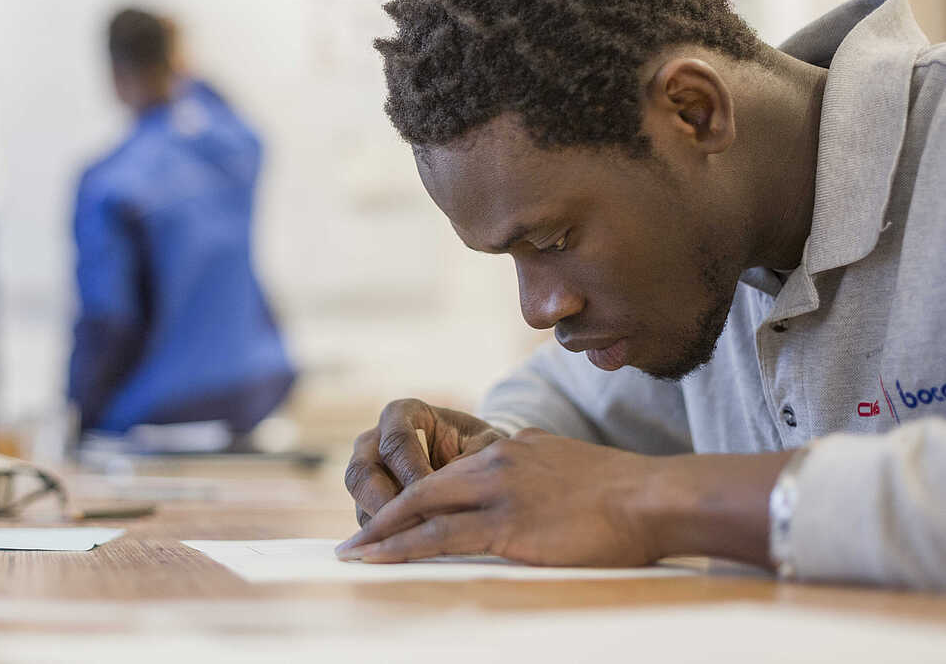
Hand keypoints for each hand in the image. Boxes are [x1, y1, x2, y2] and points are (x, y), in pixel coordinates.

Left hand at [337, 428, 663, 565]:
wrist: (653, 497)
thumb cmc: (624, 493)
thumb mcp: (566, 464)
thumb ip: (534, 469)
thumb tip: (521, 485)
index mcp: (510, 449)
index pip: (448, 473)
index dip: (413, 495)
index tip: (388, 514)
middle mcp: (496, 462)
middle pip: (424, 486)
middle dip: (384, 513)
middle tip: (355, 538)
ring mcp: (500, 491)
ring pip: (423, 510)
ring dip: (382, 533)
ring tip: (354, 553)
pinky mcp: (508, 523)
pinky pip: (442, 537)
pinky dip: (405, 548)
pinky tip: (382, 559)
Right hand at [344, 398, 504, 526]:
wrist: (476, 464)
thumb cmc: (478, 448)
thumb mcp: (482, 446)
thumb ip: (468, 463)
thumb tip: (451, 494)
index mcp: (401, 414)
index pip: (396, 441)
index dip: (412, 471)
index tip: (435, 495)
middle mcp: (375, 439)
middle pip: (362, 470)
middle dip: (385, 501)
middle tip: (412, 523)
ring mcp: (366, 469)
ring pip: (357, 497)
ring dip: (380, 521)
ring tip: (409, 540)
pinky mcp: (366, 499)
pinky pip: (365, 518)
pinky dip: (385, 535)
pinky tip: (409, 548)